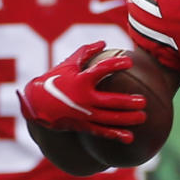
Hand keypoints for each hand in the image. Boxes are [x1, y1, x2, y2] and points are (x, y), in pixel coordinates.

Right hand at [18, 41, 146, 142]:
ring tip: (143, 117)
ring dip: (127, 119)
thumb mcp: (67, 65)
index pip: (100, 70)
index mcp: (80, 80)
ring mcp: (83, 114)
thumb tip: (104, 42)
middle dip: (128, 102)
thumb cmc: (55, 80)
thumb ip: (85, 52)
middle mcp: (83, 98)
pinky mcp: (82, 125)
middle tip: (143, 101)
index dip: (116, 65)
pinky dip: (116, 135)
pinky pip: (101, 131)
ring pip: (109, 119)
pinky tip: (130, 137)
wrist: (35, 104)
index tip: (129, 62)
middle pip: (110, 101)